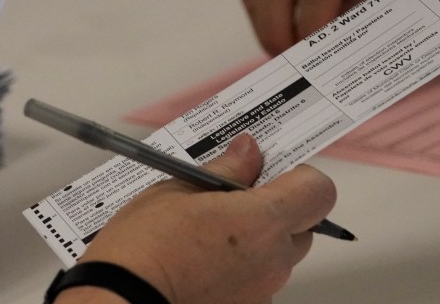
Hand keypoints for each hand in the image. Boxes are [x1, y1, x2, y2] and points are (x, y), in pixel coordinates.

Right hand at [57, 133, 335, 303]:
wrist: (121, 298)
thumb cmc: (145, 246)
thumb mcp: (180, 188)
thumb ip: (225, 169)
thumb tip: (248, 151)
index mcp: (263, 220)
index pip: (318, 190)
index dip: (299, 175)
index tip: (269, 168)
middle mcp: (273, 258)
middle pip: (303, 222)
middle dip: (276, 205)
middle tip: (233, 194)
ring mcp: (262, 288)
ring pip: (280, 252)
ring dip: (258, 236)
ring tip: (209, 228)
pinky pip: (258, 276)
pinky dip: (241, 264)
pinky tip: (203, 256)